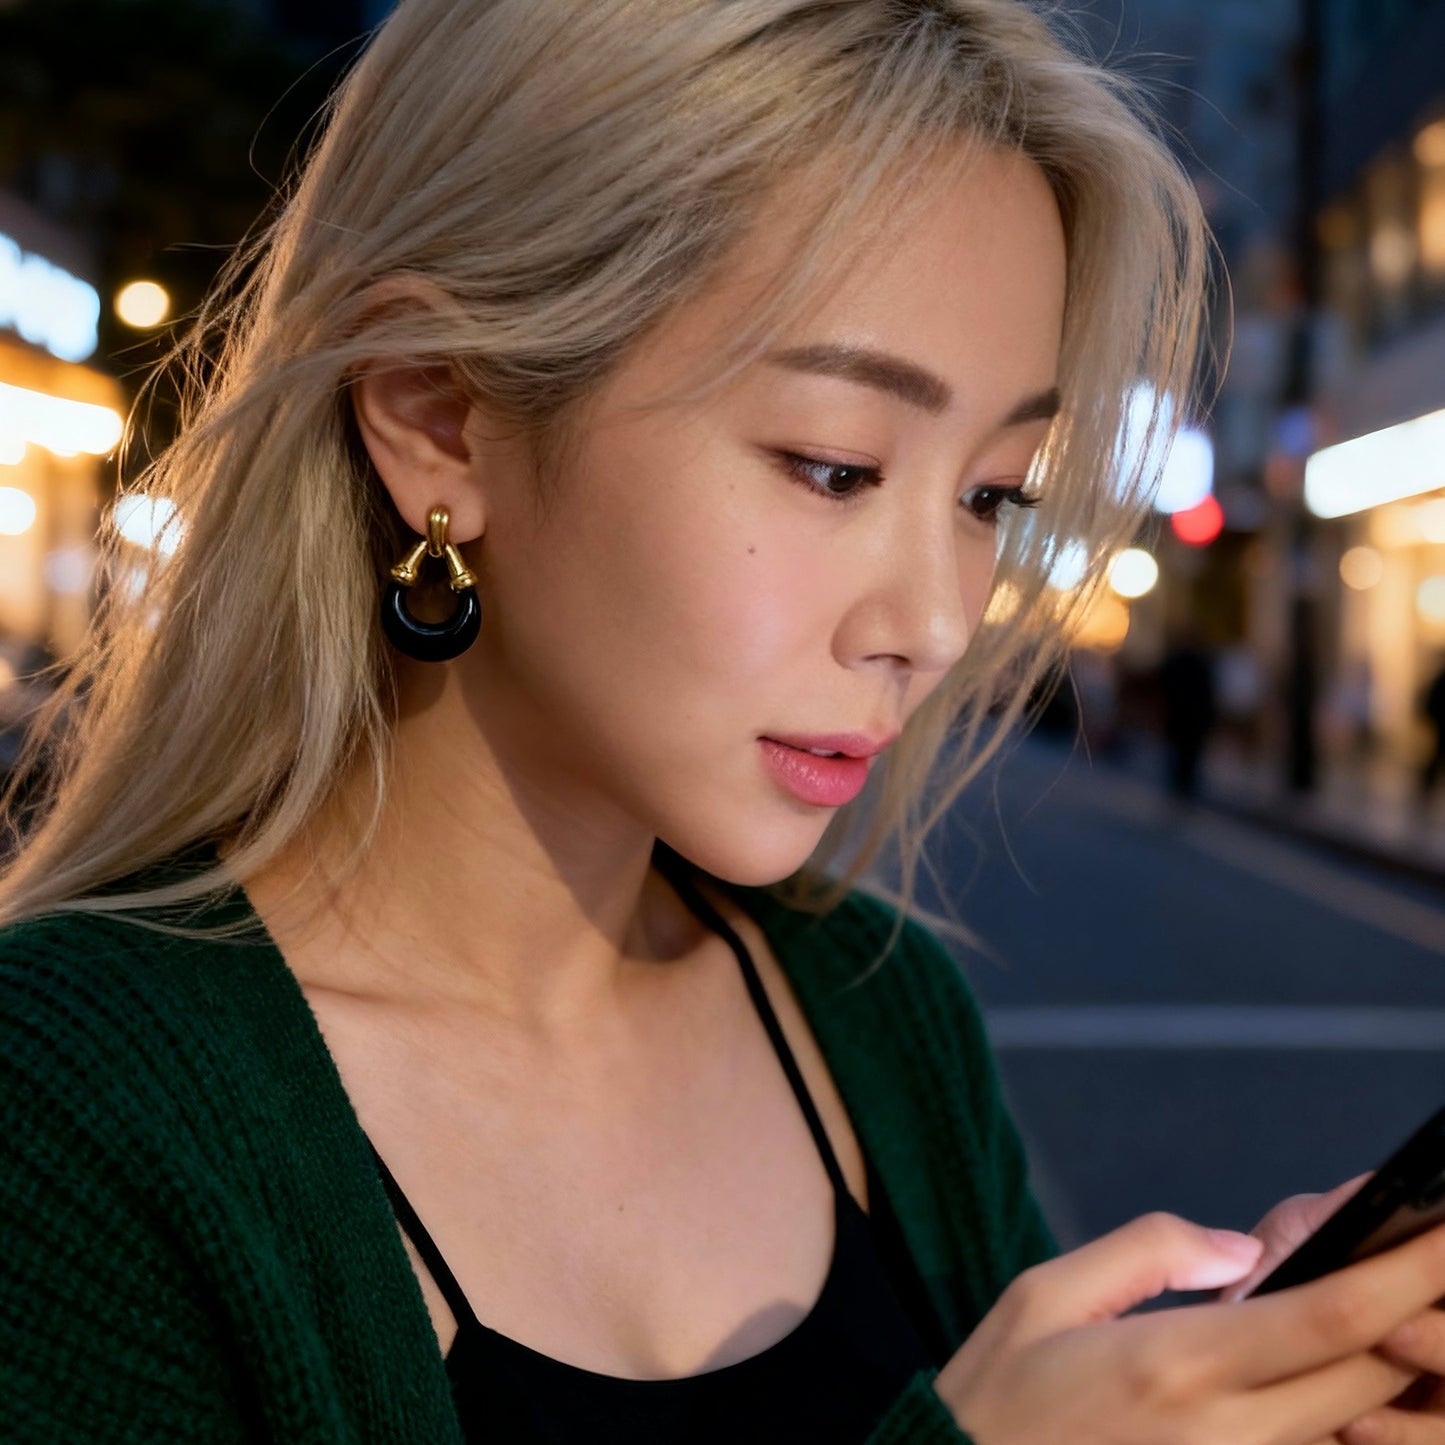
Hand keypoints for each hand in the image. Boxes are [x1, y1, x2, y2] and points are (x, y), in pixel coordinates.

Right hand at [930, 1209, 1444, 1444]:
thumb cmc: (998, 1395)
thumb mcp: (1044, 1291)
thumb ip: (1149, 1251)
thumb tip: (1243, 1249)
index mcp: (1178, 1364)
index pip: (1332, 1318)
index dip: (1408, 1273)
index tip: (1442, 1230)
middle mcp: (1227, 1433)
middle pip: (1372, 1375)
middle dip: (1424, 1312)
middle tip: (1430, 1250)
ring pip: (1358, 1422)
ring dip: (1393, 1361)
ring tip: (1395, 1298)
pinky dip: (1348, 1406)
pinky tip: (1338, 1362)